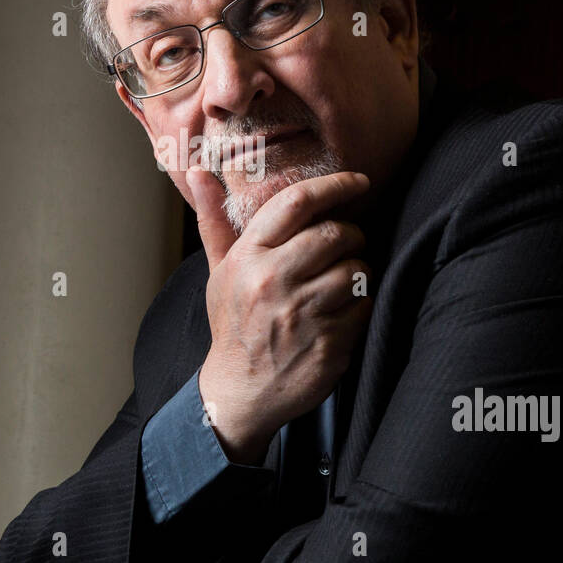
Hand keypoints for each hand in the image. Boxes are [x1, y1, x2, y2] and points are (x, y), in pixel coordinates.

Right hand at [187, 166, 374, 464]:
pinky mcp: (328, 342)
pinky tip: (342, 313)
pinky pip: (364, 305)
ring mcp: (302, 313)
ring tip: (341, 283)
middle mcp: (273, 281)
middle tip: (346, 245)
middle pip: (335, 233)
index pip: (297, 202)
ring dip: (358, 271)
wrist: (239, 392)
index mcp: (248, 257)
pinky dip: (361, 305)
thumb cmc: (234, 324)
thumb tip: (198, 170)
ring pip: (356, 268)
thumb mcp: (219, 271)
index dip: (335, 185)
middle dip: (351, 235)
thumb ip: (214, 220)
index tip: (359, 181)